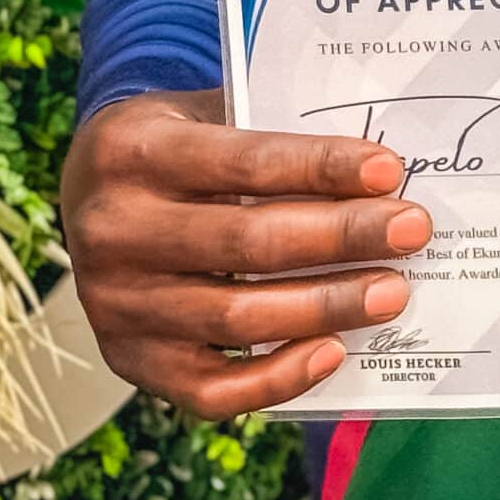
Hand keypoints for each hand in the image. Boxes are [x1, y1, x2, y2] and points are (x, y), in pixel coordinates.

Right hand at [63, 88, 431, 419]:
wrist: (89, 188)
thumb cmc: (174, 143)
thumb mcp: (204, 111)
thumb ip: (270, 131)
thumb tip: (376, 170)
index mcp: (134, 152)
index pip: (245, 162)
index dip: (321, 168)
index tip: (389, 172)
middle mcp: (115, 232)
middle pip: (246, 243)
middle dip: (340, 237)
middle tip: (411, 231)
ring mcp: (117, 305)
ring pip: (236, 319)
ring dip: (326, 308)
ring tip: (392, 292)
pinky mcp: (130, 360)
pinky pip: (211, 388)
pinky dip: (278, 377)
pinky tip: (333, 351)